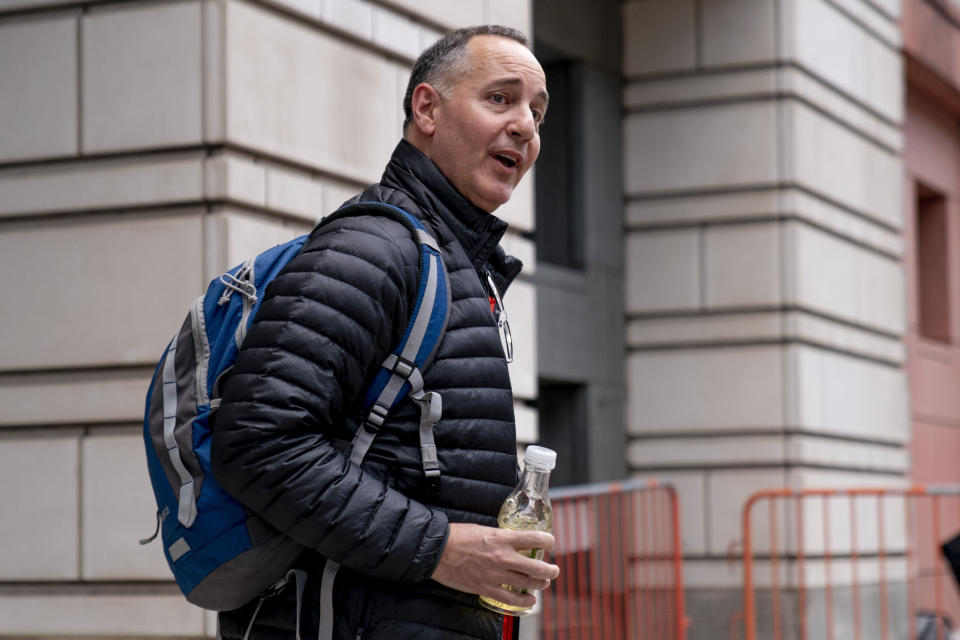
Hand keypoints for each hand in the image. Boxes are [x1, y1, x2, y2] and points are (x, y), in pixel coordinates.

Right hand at [430, 522, 560, 608]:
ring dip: (541, 584)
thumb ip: (502, 537)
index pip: (536, 539)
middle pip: (538, 567)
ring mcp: (496, 575)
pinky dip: (525, 601)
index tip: (550, 543)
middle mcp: (504, 557)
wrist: (438, 551)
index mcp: (504, 538)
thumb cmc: (459, 536)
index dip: (549, 541)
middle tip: (553, 569)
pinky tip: (529, 600)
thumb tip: (515, 540)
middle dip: (551, 570)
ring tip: (543, 583)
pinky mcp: (487, 588)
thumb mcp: (485, 529)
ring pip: (529, 584)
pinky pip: (512, 599)